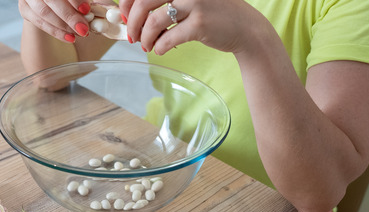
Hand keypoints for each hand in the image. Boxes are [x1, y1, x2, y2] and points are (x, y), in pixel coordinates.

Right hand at [19, 0, 92, 42]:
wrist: (57, 7)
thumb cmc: (73, 1)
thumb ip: (94, 0)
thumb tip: (103, 7)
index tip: (86, 9)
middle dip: (69, 15)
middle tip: (84, 28)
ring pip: (43, 11)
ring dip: (63, 25)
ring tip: (79, 34)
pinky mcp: (25, 8)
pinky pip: (38, 22)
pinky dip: (55, 31)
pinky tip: (69, 38)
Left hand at [120, 0, 256, 54]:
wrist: (245, 28)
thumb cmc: (212, 13)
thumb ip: (164, 0)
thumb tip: (128, 12)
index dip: (127, 2)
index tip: (124, 15)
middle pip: (143, 2)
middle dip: (131, 22)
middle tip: (131, 36)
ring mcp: (194, 3)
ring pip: (153, 22)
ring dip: (145, 38)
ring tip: (146, 46)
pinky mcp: (199, 24)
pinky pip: (168, 38)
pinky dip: (159, 47)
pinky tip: (160, 50)